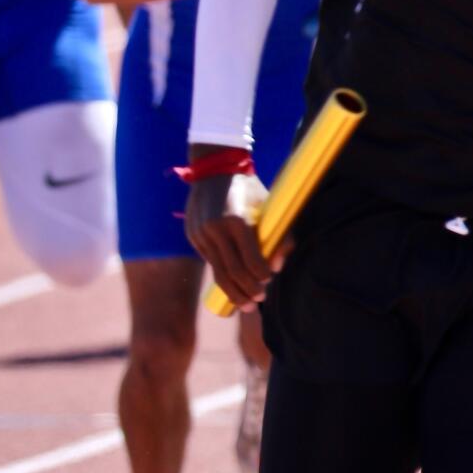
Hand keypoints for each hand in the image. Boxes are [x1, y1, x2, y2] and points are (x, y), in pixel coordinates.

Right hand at [186, 170, 278, 312]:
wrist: (214, 168)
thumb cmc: (248, 187)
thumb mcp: (267, 206)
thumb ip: (279, 236)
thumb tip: (278, 267)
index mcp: (237, 220)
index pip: (250, 260)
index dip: (261, 276)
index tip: (268, 281)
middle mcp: (216, 229)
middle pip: (232, 272)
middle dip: (247, 291)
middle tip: (258, 302)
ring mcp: (201, 233)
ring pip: (217, 271)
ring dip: (232, 291)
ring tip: (244, 305)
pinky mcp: (193, 235)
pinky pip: (209, 260)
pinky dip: (221, 274)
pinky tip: (231, 284)